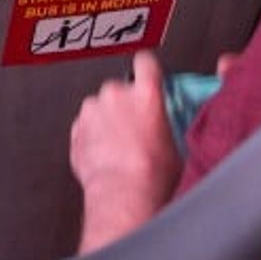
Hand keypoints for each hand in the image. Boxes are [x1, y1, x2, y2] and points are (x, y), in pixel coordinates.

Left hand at [69, 51, 181, 252]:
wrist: (124, 197)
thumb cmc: (154, 178)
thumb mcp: (181, 148)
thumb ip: (177, 125)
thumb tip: (184, 126)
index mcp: (146, 94)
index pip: (146, 62)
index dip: (148, 69)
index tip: (149, 75)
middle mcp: (117, 94)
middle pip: (122, 88)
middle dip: (127, 104)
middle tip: (138, 129)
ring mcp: (93, 109)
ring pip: (102, 107)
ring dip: (109, 120)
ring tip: (121, 147)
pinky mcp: (76, 127)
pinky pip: (87, 126)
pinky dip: (93, 136)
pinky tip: (107, 156)